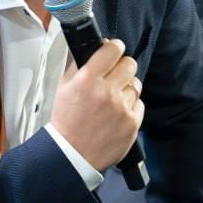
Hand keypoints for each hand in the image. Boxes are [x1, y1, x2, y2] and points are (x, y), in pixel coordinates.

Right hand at [50, 38, 143, 169]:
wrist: (72, 155)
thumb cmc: (66, 121)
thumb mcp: (64, 88)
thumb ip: (78, 65)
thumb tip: (93, 47)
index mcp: (87, 80)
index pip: (112, 49)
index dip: (114, 47)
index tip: (113, 50)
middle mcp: (107, 92)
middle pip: (130, 64)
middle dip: (122, 67)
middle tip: (115, 75)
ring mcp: (122, 108)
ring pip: (136, 85)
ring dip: (127, 88)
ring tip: (113, 99)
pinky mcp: (132, 123)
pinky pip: (139, 104)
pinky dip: (130, 107)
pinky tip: (117, 114)